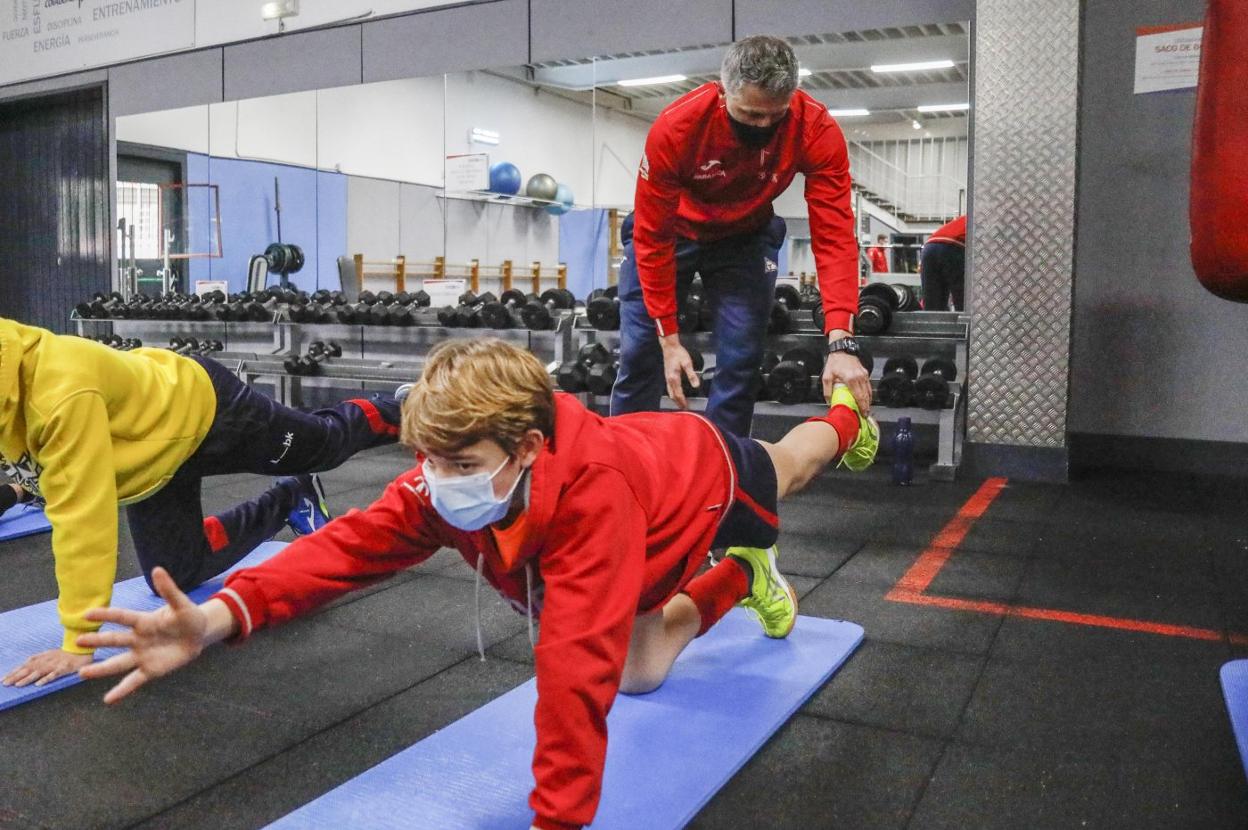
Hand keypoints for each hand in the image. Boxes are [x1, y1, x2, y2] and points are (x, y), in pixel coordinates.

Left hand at [2, 648, 92, 687]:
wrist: (84, 650)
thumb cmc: (67, 655)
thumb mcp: (51, 655)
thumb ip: (39, 661)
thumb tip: (24, 668)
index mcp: (43, 657)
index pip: (25, 665)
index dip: (14, 672)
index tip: (3, 679)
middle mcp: (47, 659)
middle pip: (29, 668)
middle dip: (16, 676)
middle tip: (5, 684)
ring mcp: (56, 663)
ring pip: (39, 671)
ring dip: (27, 678)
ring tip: (17, 685)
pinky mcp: (66, 667)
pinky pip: (55, 674)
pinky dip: (46, 678)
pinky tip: (39, 684)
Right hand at [76, 567, 208, 703]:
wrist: (198, 635)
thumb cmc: (187, 617)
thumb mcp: (181, 603)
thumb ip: (169, 590)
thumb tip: (157, 569)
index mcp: (144, 621)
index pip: (122, 617)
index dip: (106, 615)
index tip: (87, 614)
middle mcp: (138, 639)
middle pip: (115, 640)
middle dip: (98, 642)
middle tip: (78, 642)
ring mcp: (142, 655)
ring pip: (118, 663)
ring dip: (101, 669)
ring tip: (82, 673)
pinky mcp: (149, 670)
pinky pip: (133, 681)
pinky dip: (121, 690)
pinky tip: (108, 700)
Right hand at [659, 334, 698, 409]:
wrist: (669, 347)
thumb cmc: (679, 354)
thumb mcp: (687, 363)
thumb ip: (692, 375)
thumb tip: (696, 385)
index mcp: (674, 378)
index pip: (678, 393)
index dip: (683, 401)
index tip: (686, 407)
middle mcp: (669, 379)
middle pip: (673, 395)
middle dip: (678, 402)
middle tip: (683, 408)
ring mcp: (667, 377)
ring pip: (670, 392)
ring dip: (675, 399)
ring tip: (680, 403)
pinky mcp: (667, 375)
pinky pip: (668, 388)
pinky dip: (672, 393)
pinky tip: (675, 393)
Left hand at [822, 350, 871, 413]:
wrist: (841, 350)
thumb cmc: (834, 362)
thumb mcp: (827, 376)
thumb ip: (827, 391)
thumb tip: (829, 402)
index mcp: (851, 379)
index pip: (859, 396)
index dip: (862, 407)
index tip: (862, 414)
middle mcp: (859, 377)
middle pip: (866, 396)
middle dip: (866, 407)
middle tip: (865, 414)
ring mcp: (864, 375)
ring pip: (869, 391)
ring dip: (868, 401)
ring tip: (866, 409)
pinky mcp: (865, 373)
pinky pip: (868, 386)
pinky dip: (868, 393)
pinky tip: (865, 398)